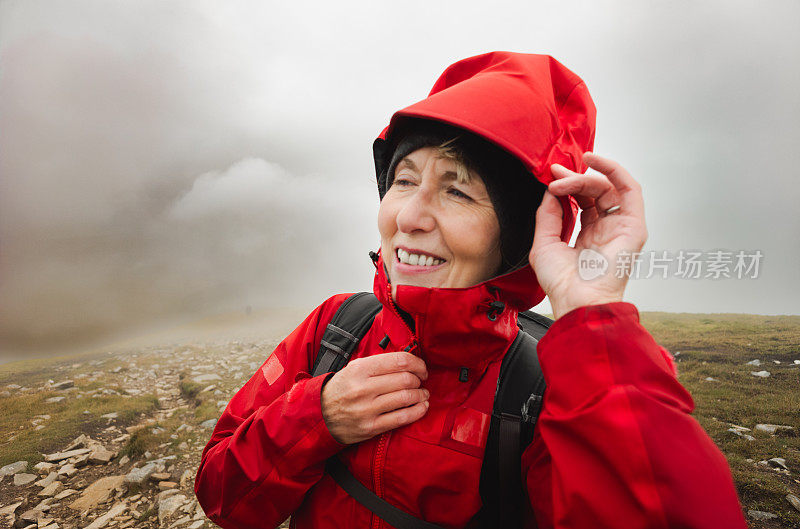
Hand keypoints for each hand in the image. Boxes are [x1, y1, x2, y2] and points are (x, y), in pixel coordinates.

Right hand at [320, 351, 429, 444]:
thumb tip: (409, 362)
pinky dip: (417, 411)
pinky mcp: (371, 427)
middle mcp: (363, 388)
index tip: (422, 368)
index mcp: (360, 369)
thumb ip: (379, 364)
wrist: (319, 415)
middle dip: (419, 380)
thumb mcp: (354, 368)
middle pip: (406, 379)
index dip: (417, 364)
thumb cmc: (342, 389)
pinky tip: (422, 407)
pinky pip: (402, 418)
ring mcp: (367, 409)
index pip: (399, 361)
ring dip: (421, 395)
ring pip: (406, 397)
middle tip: (421, 382)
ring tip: (423, 394)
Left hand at [530, 152, 647, 319]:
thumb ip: (547, 215)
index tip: (550, 176)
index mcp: (588, 236)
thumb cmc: (562, 283)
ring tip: (564, 176)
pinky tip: (594, 163)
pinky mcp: (634, 226)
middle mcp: (606, 230)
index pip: (580, 201)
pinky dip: (614, 170)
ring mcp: (621, 227)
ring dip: (585, 177)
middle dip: (573, 178)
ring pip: (608, 188)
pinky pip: (630, 189)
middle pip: (593, 192)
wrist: (576, 300)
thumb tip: (550, 191)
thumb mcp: (544, 243)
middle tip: (555, 173)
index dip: (566, 186)